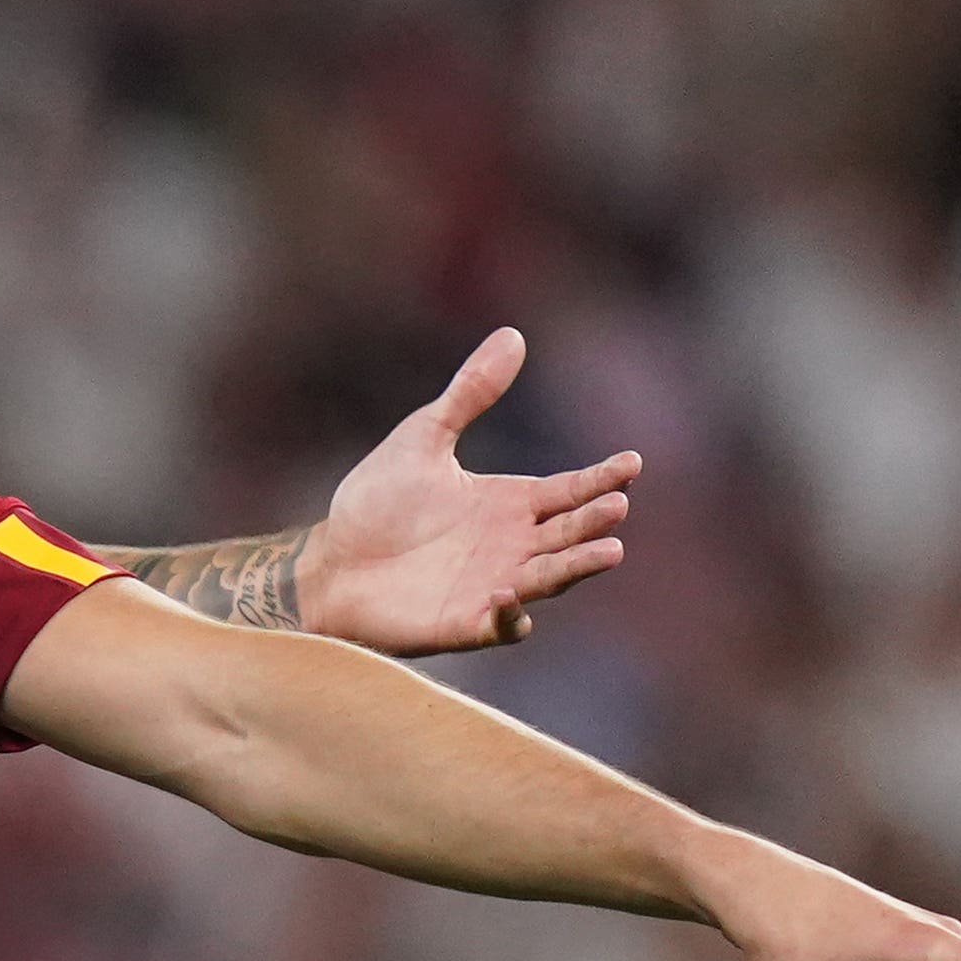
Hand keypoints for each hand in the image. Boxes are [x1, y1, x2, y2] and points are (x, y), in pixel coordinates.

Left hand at [294, 328, 640, 655]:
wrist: (329, 563)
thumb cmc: (376, 503)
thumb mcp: (423, 439)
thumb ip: (469, 394)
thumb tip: (513, 335)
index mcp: (512, 503)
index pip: (570, 490)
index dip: (602, 478)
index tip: (632, 463)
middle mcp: (514, 546)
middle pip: (569, 533)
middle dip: (594, 521)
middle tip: (617, 505)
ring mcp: (495, 586)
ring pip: (549, 578)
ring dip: (576, 566)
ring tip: (609, 551)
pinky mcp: (466, 624)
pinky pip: (502, 625)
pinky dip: (510, 615)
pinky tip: (509, 595)